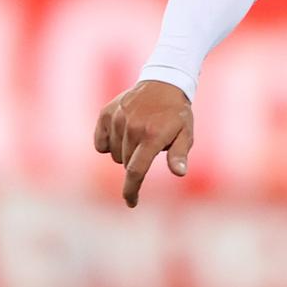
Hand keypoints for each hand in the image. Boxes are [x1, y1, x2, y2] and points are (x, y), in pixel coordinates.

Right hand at [93, 80, 193, 207]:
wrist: (163, 83)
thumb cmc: (177, 114)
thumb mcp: (186, 133)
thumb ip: (180, 154)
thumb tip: (180, 173)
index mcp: (152, 136)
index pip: (136, 171)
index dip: (131, 190)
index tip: (131, 203)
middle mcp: (132, 128)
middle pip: (125, 164)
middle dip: (135, 163)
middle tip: (150, 145)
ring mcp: (117, 119)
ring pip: (113, 154)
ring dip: (124, 152)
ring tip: (140, 135)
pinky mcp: (106, 113)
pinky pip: (100, 142)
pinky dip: (108, 143)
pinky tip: (122, 132)